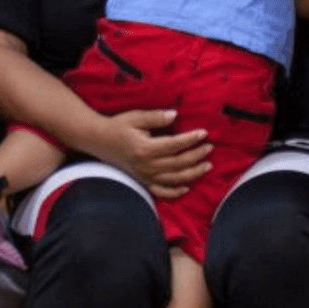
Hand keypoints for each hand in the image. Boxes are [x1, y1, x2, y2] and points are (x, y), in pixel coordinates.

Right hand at [91, 109, 211, 198]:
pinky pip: (160, 192)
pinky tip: (186, 187)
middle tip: (209, 148)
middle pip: (178, 163)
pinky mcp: (142, 181)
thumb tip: (175, 115)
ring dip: (193, 173)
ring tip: (207, 165)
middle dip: (196, 156)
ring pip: (174, 179)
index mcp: (145, 149)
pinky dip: (174, 192)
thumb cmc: (118, 126)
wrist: (99, 140)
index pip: (174, 145)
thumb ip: (156, 117)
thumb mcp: (135, 117)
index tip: (204, 133)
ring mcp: (144, 176)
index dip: (191, 139)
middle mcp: (146, 165)